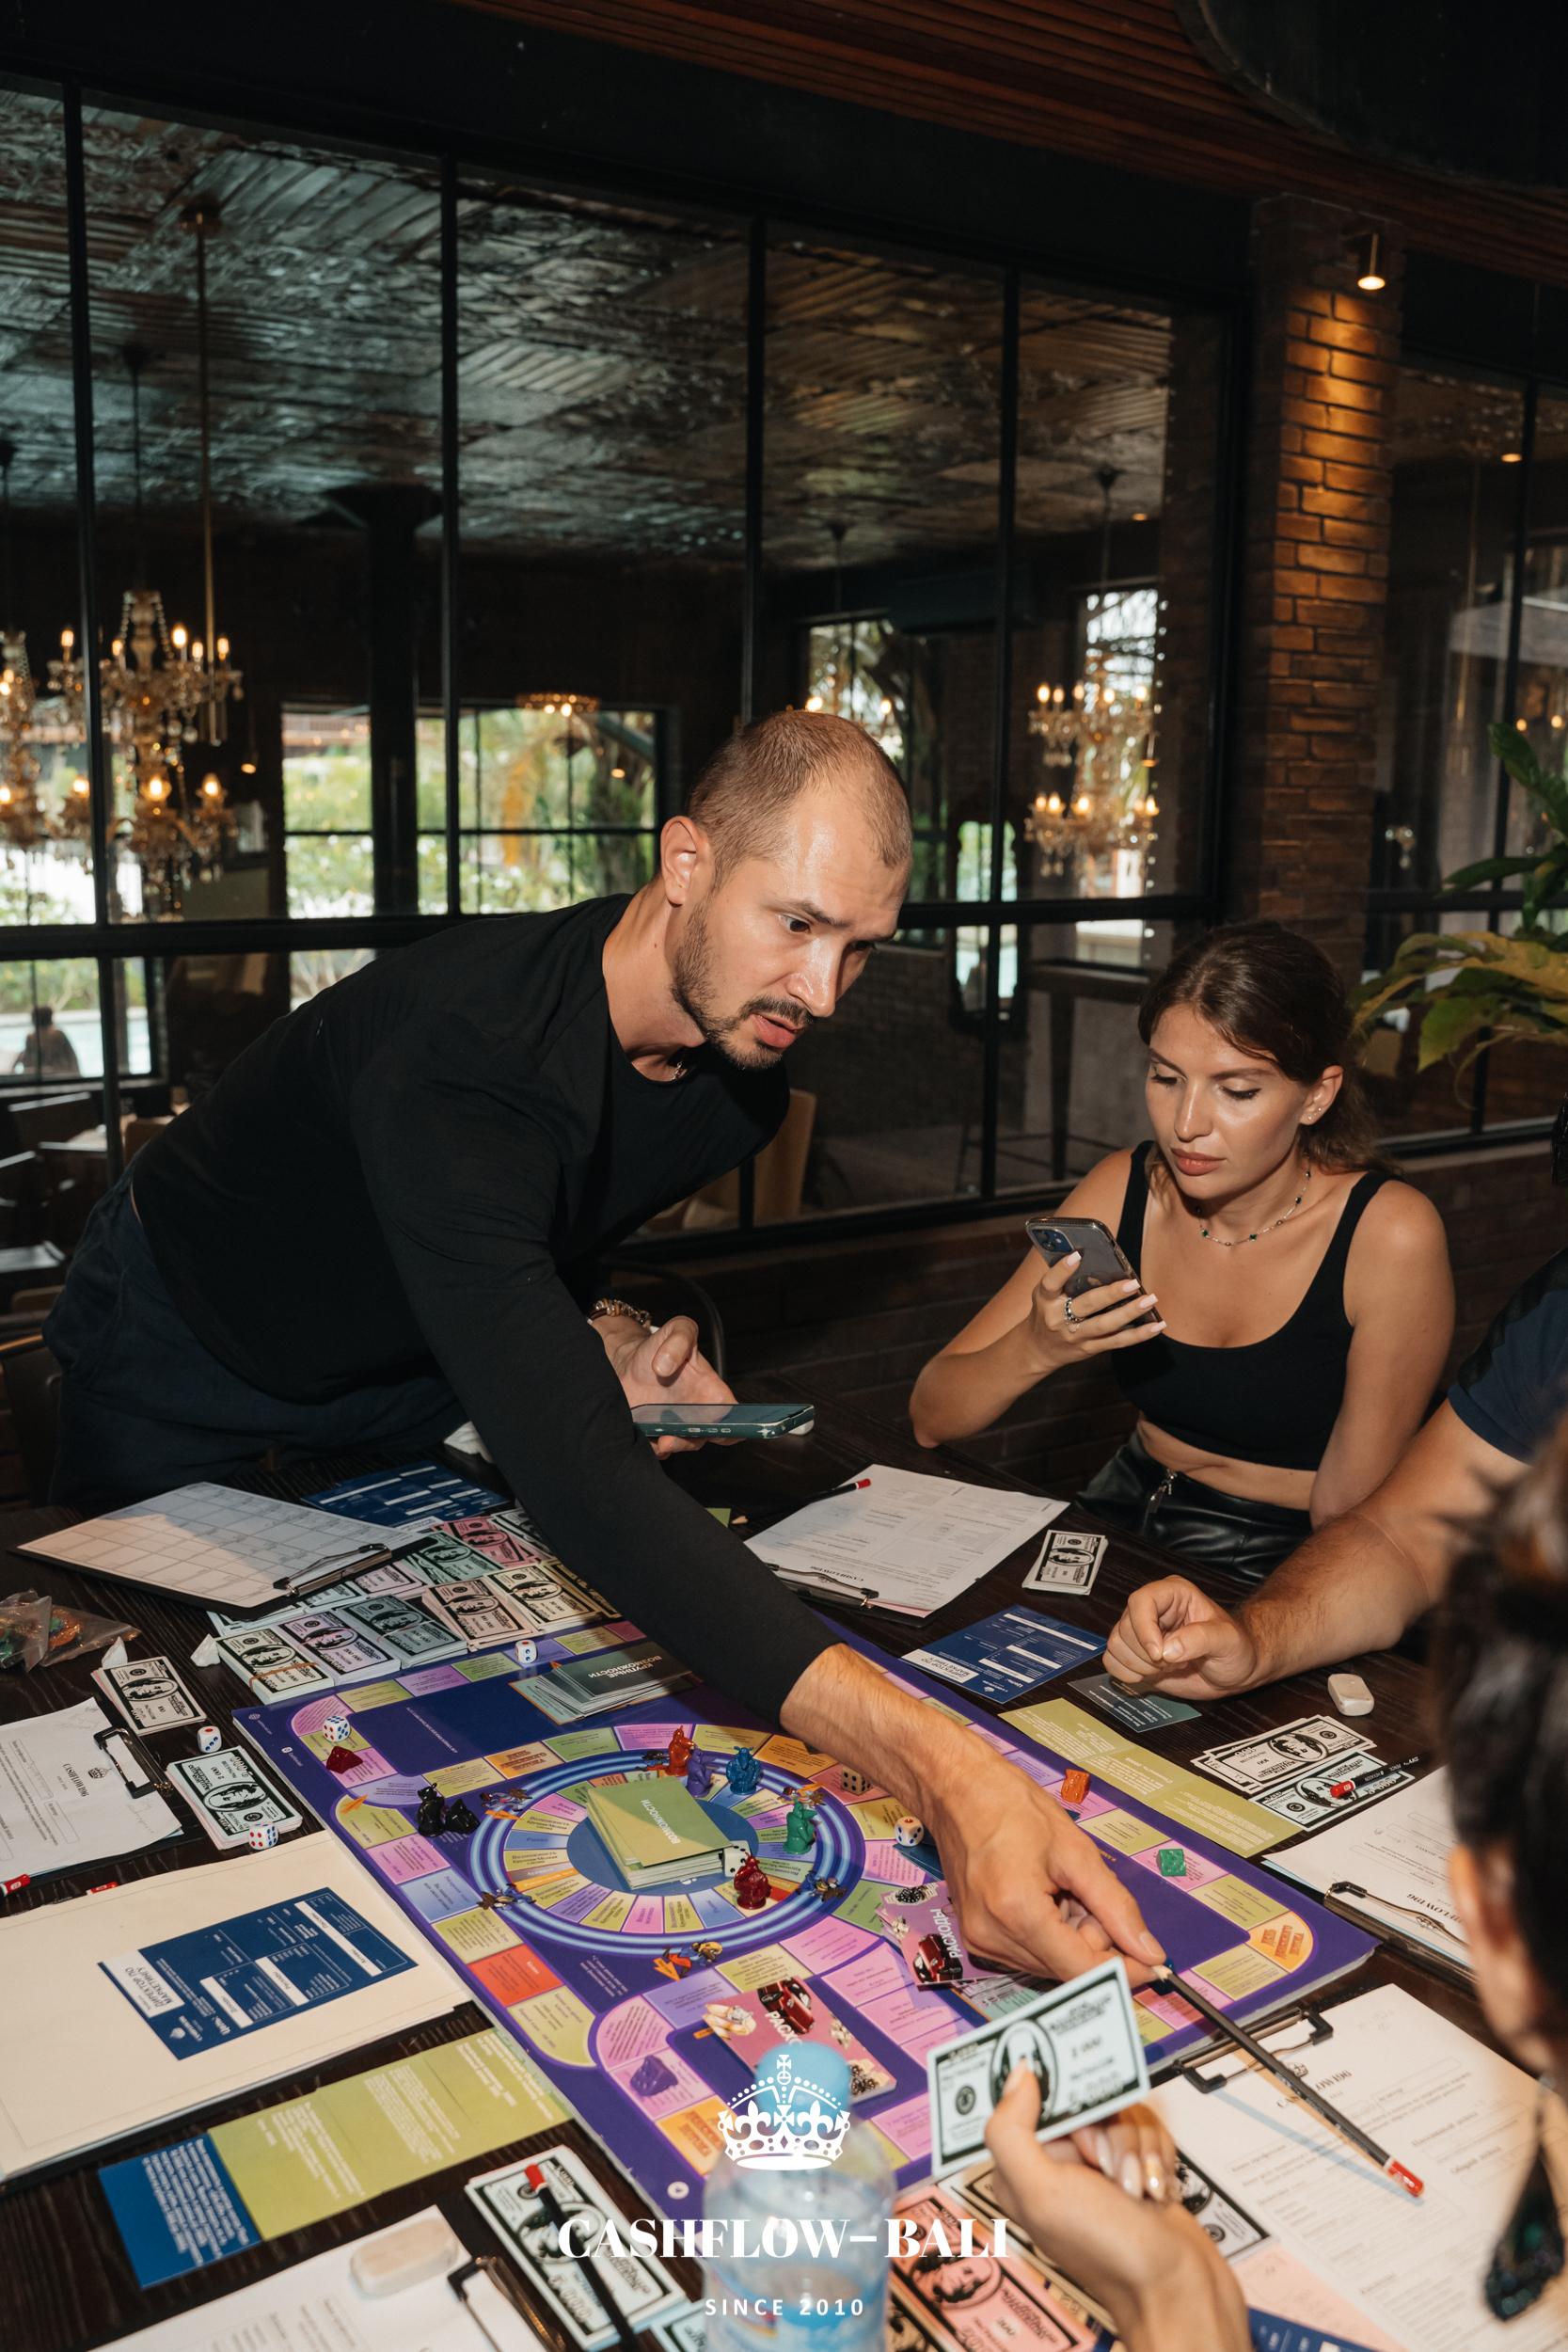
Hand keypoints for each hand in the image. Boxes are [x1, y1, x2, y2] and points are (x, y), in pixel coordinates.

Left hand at [595, 1312, 733, 1457]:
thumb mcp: (677, 1329)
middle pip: (703, 1438)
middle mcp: (696, 1413)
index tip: (719, 1430)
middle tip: (669, 1438)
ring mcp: (675, 1425)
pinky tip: (643, 1434)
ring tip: (656, 1438)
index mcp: (711, 1392)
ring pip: (678, 1445)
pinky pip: (656, 1449)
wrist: (629, 1361)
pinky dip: (650, 1447)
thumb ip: (680, 1338)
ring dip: (668, 1446)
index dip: (735, 1429)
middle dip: (688, 1442)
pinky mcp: (654, 1433)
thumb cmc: (659, 1347)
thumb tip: (665, 1366)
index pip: (734, 1418)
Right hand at [925, 1751, 1164, 1984]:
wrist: (956, 1787)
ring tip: (1061, 1886)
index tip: (1155, 1964)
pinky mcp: (976, 1937)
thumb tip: (1150, 1951)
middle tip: (1088, 1890)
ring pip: (1051, 1962)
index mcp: (1017, 1913)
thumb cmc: (1010, 1805)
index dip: (1125, 1970)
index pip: (1082, 1970)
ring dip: (1071, 1934)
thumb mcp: (1075, 1850)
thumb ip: (1116, 1906)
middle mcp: (993, 1938)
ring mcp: (980, 1941)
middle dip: (1093, 1938)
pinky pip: (1030, 1951)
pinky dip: (1049, 1931)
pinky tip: (1044, 1894)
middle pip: (1067, 1968)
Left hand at [984, 2071, 1249, 2351]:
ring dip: (1136, 2147)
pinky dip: (1157, 2154)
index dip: (1059, 2099)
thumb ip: (1012, 2131)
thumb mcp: (1041, 2193)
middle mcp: (1058, 2164)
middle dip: (1108, 2131)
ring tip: (1137, 2190)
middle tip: (1109, 2170)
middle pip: (1083, 2099)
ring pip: (1120, 2112)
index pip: (1029, 2098)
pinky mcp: (1136, 2165)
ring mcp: (1099, 2166)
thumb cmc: (1107, 2253)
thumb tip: (1017, 2075)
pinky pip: (1147, 2129)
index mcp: (1022, 2167)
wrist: (1177, 2291)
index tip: (1082, 2124)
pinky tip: (1156, 2189)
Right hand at [1028, 1256, 1163, 1372]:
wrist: (1037, 1349)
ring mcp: (1075, 1336)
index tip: (1078, 1255)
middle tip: (1133, 1283)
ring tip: (1150, 1300)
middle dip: (1111, 1294)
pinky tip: (1157, 1325)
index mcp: (1045, 1299)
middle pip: (1086, 1305)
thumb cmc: (1046, 1311)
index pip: (1051, 1282)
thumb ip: (1064, 1279)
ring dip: (1130, 1313)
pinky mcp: (1089, 1348)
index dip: (1063, 1269)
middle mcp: (1058, 1318)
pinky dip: (1139, 1334)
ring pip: (1105, 1325)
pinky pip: (1117, 1341)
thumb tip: (1096, 1258)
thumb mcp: (1045, 1294)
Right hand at [1103, 1578, 1259, 1699]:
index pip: (1141, 1601)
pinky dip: (1127, 1674)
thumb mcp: (1227, 1641)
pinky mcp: (1134, 1654)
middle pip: (1124, 1627)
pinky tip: (1153, 1675)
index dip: (1144, 1628)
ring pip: (1115, 1645)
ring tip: (1169, 1667)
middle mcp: (1151, 1609)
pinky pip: (1111, 1661)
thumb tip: (1167, 1650)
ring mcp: (1140, 1632)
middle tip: (1176, 1662)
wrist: (1233, 1672)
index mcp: (1171, 1594)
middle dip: (1147, 1655)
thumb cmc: (1235, 1649)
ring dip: (1139, 1666)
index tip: (1160, 1655)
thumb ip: (1200, 1639)